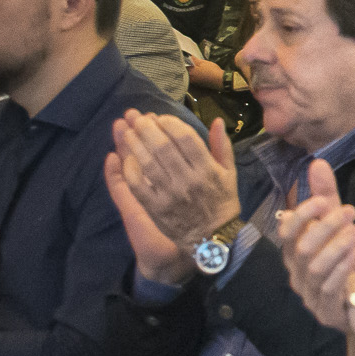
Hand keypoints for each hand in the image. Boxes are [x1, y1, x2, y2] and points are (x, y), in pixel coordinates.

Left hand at [105, 111, 242, 283]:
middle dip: (147, 128)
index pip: (185, 138)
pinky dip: (130, 169)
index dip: (169, 123)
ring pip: (148, 163)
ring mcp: (170, 195)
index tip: (160, 117)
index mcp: (207, 169)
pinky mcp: (155, 208)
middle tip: (137, 118)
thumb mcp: (229, 172)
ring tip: (127, 130)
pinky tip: (125, 158)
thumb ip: (222, 145)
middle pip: (163, 147)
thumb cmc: (222, 201)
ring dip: (135, 143)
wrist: (213, 237)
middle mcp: (188, 180)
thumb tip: (215, 120)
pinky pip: (138, 185)